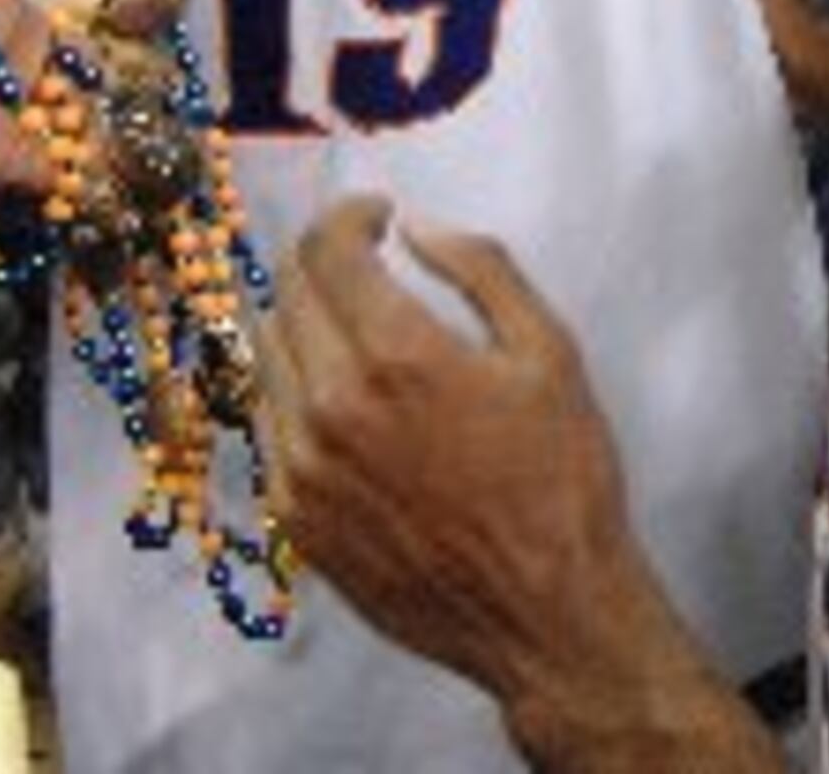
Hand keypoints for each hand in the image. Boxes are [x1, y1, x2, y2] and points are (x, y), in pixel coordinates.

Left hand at [265, 196, 710, 736]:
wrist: (546, 614)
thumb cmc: (562, 479)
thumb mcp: (550, 354)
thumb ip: (481, 270)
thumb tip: (416, 226)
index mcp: (397, 355)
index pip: (327, 249)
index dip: (349, 215)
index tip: (379, 217)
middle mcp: (331, 407)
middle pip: (286, 293)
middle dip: (324, 262)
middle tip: (365, 267)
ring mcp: (303, 468)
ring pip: (266, 357)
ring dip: (303, 324)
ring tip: (355, 334)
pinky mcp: (296, 519)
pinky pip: (268, 426)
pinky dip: (294, 394)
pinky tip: (343, 404)